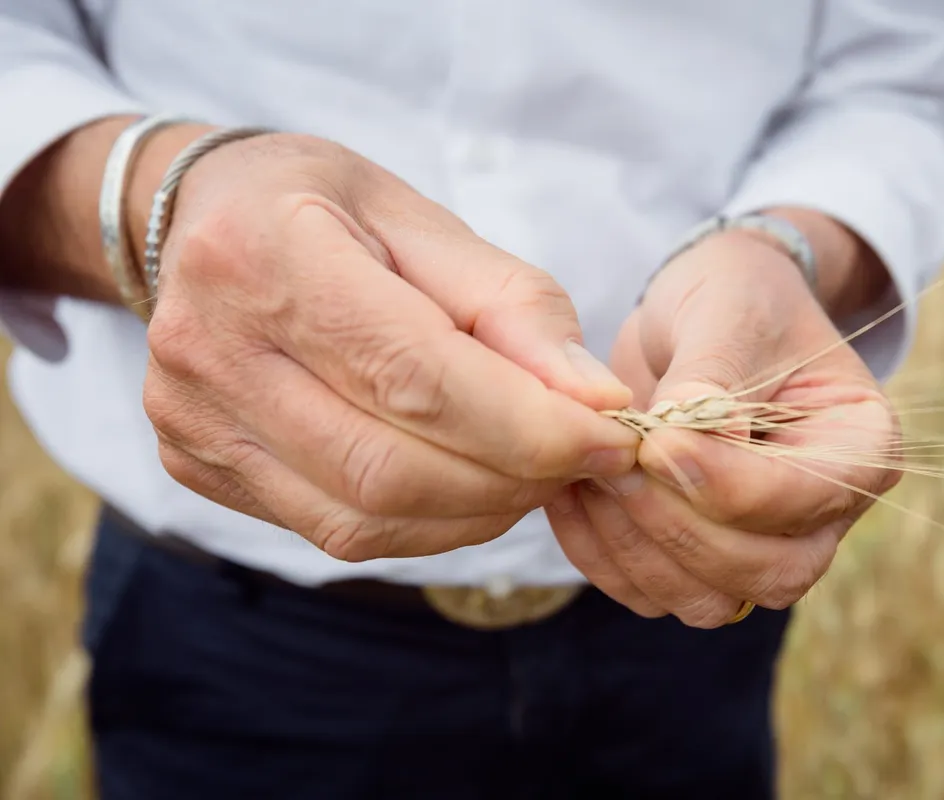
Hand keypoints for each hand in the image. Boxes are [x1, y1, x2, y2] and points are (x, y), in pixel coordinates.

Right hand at [141, 132, 638, 559]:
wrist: (200, 219)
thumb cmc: (324, 207)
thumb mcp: (425, 219)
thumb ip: (513, 307)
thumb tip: (596, 404)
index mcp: (263, 255)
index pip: (414, 376)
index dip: (529, 425)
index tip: (614, 438)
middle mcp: (208, 347)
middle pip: (390, 466)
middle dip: (514, 478)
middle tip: (583, 458)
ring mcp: (191, 420)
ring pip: (365, 518)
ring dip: (478, 512)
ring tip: (533, 469)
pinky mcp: (198, 467)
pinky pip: (336, 532)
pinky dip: (427, 524)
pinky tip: (469, 486)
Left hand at [546, 222, 900, 626]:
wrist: (698, 312)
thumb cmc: (731, 297)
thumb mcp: (727, 310)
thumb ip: (712, 376)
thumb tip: (684, 441)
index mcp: (861, 446)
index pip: (804, 497)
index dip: (727, 482)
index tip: (657, 440)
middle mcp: (822, 513)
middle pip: (770, 572)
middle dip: (682, 526)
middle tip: (615, 461)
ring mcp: (763, 545)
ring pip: (710, 599)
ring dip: (636, 547)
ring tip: (588, 473)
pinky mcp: (700, 559)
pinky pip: (652, 592)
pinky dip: (603, 555)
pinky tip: (569, 495)